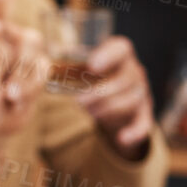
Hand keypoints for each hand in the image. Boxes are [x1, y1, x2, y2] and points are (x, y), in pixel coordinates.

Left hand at [76, 35, 153, 157]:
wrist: (113, 98)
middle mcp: (134, 71)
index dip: (108, 55)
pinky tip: (121, 138)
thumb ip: (67, 63)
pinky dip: (134, 132)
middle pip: (125, 79)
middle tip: (79, 102)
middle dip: (101, 92)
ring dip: (109, 108)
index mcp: (119, 55)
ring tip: (90, 113)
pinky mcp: (144, 114)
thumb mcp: (82, 68)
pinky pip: (144, 124)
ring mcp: (142, 93)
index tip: (92, 65)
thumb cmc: (91, 78)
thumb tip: (41, 59)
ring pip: (132, 100)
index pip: (121, 49)